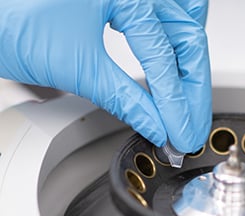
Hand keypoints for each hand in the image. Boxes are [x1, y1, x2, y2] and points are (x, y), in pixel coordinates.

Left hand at [0, 0, 211, 152]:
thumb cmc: (8, 20)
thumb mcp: (76, 66)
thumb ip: (125, 98)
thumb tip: (156, 125)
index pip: (164, 55)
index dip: (175, 103)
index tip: (177, 133)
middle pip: (186, 36)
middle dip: (192, 88)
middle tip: (191, 126)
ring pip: (183, 23)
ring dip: (191, 64)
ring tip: (191, 101)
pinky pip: (164, 18)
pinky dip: (175, 45)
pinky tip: (177, 67)